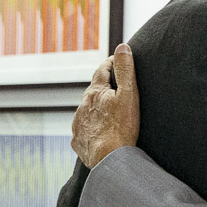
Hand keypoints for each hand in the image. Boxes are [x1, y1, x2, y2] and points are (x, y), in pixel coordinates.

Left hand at [71, 44, 139, 168]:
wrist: (108, 159)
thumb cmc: (122, 128)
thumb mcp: (128, 95)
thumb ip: (125, 71)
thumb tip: (122, 48)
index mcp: (95, 92)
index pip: (102, 70)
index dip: (112, 63)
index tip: (118, 61)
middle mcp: (82, 106)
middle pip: (94, 91)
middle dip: (104, 88)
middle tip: (118, 89)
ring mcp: (78, 124)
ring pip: (88, 111)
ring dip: (97, 109)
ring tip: (111, 115)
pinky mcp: (78, 140)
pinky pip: (85, 130)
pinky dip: (93, 128)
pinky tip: (102, 134)